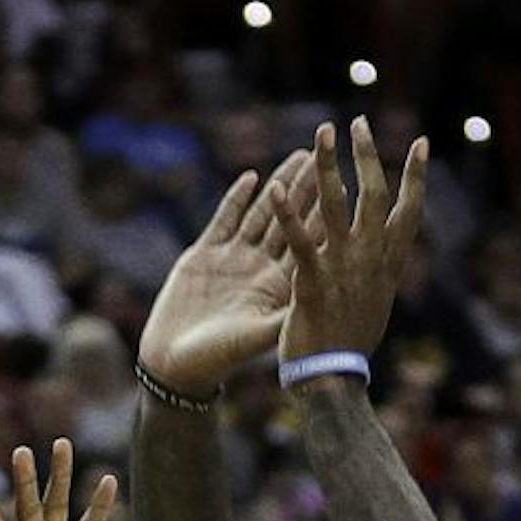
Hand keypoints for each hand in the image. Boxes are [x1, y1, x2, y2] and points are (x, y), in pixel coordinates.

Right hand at [136, 150, 316, 393]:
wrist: (174, 364)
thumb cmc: (219, 358)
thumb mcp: (258, 335)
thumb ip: (287, 313)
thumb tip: (322, 298)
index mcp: (280, 288)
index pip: (309, 244)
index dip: (326, 216)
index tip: (346, 187)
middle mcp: (261, 269)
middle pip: (290, 221)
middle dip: (308, 189)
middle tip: (327, 157)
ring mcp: (233, 260)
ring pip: (261, 214)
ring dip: (280, 185)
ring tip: (300, 156)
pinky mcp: (204, 255)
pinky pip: (224, 220)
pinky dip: (237, 199)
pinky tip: (251, 177)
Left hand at [276, 118, 427, 367]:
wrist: (333, 381)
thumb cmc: (350, 345)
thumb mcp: (375, 304)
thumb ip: (378, 275)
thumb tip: (387, 260)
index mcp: (387, 264)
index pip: (408, 210)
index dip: (415, 175)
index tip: (421, 143)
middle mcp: (370, 260)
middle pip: (375, 195)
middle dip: (368, 155)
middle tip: (358, 121)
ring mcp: (342, 269)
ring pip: (337, 206)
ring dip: (329, 166)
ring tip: (321, 132)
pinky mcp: (310, 284)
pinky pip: (298, 242)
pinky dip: (288, 214)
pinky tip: (275, 188)